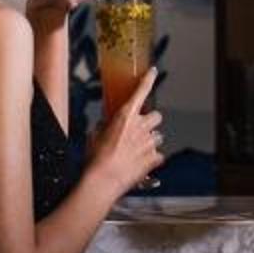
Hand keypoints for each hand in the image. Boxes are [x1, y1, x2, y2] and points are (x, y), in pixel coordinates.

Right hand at [85, 69, 164, 186]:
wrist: (104, 180)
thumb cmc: (96, 159)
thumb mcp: (95, 136)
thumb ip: (104, 127)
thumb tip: (105, 127)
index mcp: (125, 117)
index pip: (141, 92)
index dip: (148, 80)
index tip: (152, 72)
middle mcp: (141, 127)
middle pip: (156, 116)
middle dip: (150, 121)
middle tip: (141, 129)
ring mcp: (149, 143)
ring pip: (159, 136)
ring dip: (151, 140)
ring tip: (138, 151)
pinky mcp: (154, 158)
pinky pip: (159, 155)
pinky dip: (152, 159)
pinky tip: (141, 164)